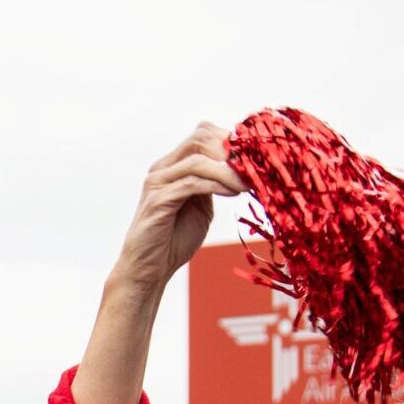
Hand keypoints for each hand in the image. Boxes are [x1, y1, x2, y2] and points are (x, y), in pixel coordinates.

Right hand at [108, 123, 248, 297]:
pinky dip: (216, 185)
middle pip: (199, 138)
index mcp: (172, 166)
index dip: (230, 141)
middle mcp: (162, 168)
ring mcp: (157, 183)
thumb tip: (241, 170)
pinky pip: (191, 183)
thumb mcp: (201, 206)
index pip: (202, 134)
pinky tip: (233, 192)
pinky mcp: (158, 201)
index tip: (254, 157)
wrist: (149, 269)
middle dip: (230, 150)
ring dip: (228, 170)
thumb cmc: (174, 240)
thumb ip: (213, 185)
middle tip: (253, 167)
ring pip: (197, 160)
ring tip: (247, 183)